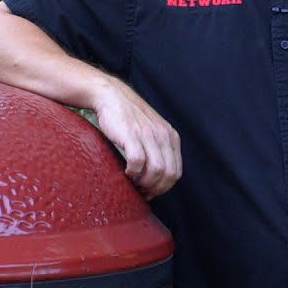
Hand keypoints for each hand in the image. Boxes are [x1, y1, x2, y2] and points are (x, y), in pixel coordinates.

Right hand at [91, 77, 181, 197]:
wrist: (112, 95)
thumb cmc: (129, 117)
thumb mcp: (152, 130)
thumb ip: (159, 148)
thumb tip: (158, 176)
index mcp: (171, 136)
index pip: (176, 171)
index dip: (164, 187)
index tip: (151, 191)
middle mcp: (163, 135)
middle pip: (169, 174)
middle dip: (155, 189)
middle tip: (142, 191)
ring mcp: (148, 134)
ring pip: (156, 171)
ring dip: (144, 183)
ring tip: (133, 182)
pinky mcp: (132, 135)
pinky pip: (138, 162)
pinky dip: (133, 172)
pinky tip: (126, 171)